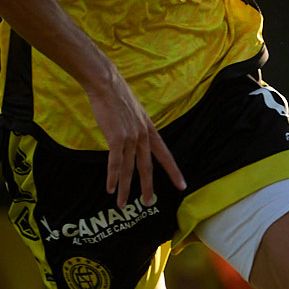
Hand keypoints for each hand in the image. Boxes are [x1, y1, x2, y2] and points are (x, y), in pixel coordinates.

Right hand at [85, 66, 185, 210]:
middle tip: (149, 203)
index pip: (165, 155)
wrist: (107, 84)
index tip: (182, 185)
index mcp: (149, 130)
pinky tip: (110, 189)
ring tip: (122, 204)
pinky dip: (113, 178)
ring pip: (129, 170)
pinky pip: (115, 164)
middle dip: (148, 188)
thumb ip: (137, 128)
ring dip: (125, 189)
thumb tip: (133, 139)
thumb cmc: (117, 96)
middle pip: (147, 167)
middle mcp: (143, 136)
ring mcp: (131, 138)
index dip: (173, 171)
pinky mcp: (116, 138)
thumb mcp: (135, 113)